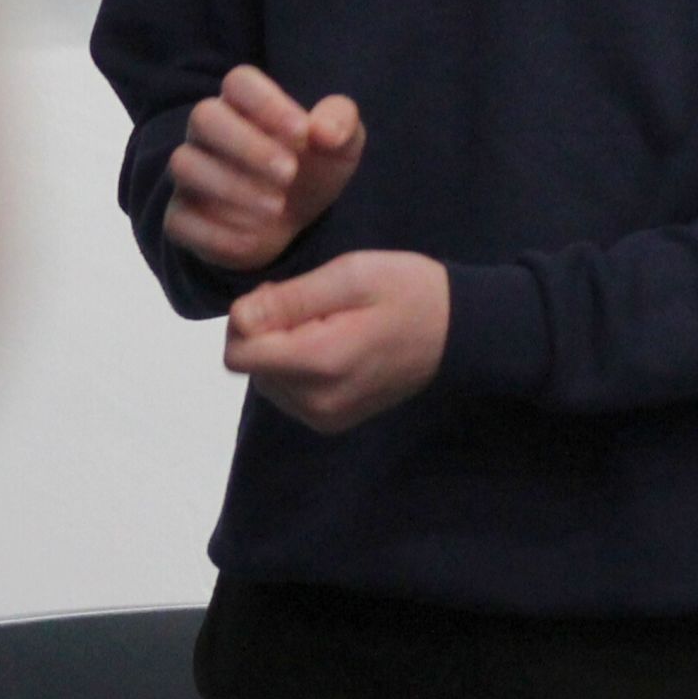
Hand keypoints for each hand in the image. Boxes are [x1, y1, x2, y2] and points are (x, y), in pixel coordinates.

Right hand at [163, 65, 365, 271]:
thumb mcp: (342, 145)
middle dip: (247, 145)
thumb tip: (325, 131)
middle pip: (204, 116)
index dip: (268, 103)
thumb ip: (341, 124)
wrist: (293, 220)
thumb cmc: (313, 167)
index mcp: (245, 103)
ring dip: (232, 186)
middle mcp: (208, 132)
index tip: (303, 133)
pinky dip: (218, 232)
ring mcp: (189, 173)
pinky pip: (180, 219)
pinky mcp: (179, 216)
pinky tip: (255, 236)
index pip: (239, 81)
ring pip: (185, 163)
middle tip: (290, 173)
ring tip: (277, 206)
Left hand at [224, 250, 449, 432]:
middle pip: (251, 367)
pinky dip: (297, 369)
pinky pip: (288, 394)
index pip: (239, 353)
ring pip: (267, 380)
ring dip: (282, 350)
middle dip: (268, 332)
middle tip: (314, 305)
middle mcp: (315, 401)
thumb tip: (238, 318)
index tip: (285, 295)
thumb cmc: (408, 291)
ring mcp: (324, 417)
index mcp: (319, 362)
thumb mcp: (351, 275)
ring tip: (326, 325)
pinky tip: (331, 347)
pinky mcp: (331, 423)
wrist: (459, 331)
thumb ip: (290, 298)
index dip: (250, 317)